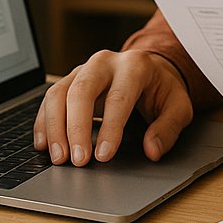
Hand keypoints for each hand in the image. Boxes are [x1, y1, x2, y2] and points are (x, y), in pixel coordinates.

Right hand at [33, 49, 192, 165]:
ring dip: (55, 127)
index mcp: (135, 65)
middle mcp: (105, 62)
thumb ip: (168, 128)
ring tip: (59, 157)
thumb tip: (153, 150)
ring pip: (59, 92)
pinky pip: (49, 98)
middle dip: (76, 127)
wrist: (151, 71)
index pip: (118, 97)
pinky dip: (44, 122)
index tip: (104, 155)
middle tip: (77, 160)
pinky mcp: (69, 79)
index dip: (110, 128)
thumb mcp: (178, 106)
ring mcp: (84, 69)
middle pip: (82, 90)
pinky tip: (45, 144)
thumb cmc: (162, 90)